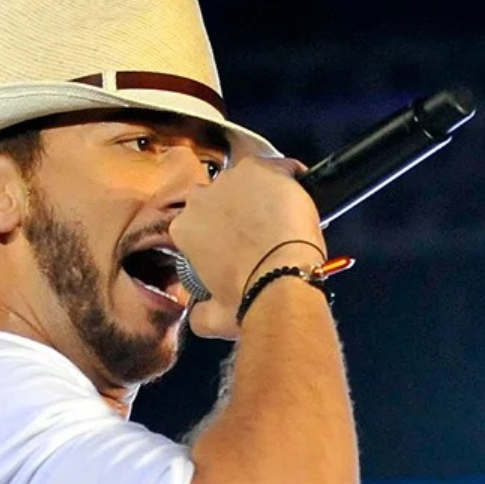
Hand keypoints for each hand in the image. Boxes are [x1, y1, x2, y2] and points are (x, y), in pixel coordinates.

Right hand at [170, 156, 326, 338]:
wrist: (279, 283)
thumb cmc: (247, 298)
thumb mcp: (211, 316)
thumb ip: (199, 311)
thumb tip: (199, 314)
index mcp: (184, 228)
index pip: (197, 219)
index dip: (216, 229)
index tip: (232, 241)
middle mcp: (202, 199)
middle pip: (220, 196)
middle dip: (235, 209)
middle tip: (258, 230)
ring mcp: (233, 181)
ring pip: (248, 180)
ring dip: (261, 193)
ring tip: (281, 216)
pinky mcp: (263, 171)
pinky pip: (281, 167)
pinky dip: (291, 177)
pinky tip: (300, 195)